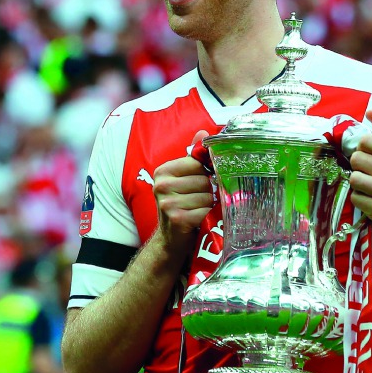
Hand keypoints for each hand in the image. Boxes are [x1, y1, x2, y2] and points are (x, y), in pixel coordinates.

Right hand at [153, 130, 214, 259]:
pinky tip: (202, 219)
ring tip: (201, 210)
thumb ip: (193, 156)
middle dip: (209, 190)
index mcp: (163, 171)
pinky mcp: (177, 219)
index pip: (197, 162)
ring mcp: (167, 203)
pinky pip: (206, 211)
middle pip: (204, 179)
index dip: (207, 172)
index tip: (205, 182)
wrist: (171, 240)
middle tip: (202, 200)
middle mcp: (161, 185)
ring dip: (210, 205)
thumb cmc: (181, 206)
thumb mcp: (184, 179)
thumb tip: (203, 133)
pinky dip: (209, 216)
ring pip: (207, 196)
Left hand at [349, 110, 371, 226]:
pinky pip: (355, 198)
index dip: (364, 147)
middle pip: (356, 159)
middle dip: (358, 165)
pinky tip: (370, 198)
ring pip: (354, 178)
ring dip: (357, 182)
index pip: (365, 140)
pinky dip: (359, 198)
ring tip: (368, 184)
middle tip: (369, 171)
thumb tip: (371, 111)